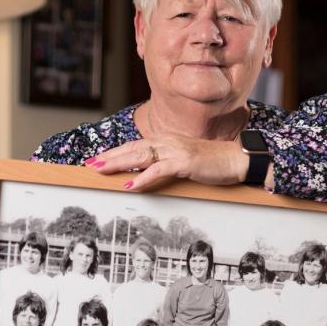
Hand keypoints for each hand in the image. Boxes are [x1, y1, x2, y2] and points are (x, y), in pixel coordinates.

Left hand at [86, 135, 250, 190]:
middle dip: (110, 157)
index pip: (136, 145)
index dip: (116, 152)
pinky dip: (143, 178)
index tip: (98, 159)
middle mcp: (168, 141)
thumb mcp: (184, 160)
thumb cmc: (212, 162)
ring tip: (102, 171)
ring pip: (141, 156)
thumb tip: (147, 173)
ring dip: (119, 164)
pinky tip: (131, 185)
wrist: (236, 159)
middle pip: (133, 148)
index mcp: (167, 140)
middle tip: (90, 164)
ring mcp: (176, 150)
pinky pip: (159, 169)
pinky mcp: (184, 162)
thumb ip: (166, 163)